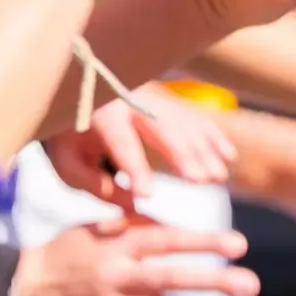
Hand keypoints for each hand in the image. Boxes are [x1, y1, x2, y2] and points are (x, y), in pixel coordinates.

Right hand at [6, 214, 259, 295]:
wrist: (14, 293)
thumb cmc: (61, 254)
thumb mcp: (94, 228)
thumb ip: (133, 226)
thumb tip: (172, 225)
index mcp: (117, 247)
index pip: (169, 241)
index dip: (206, 242)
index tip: (240, 245)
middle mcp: (117, 277)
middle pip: (173, 279)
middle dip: (215, 282)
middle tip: (251, 285)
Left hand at [43, 83, 239, 209]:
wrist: (75, 92)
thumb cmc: (69, 138)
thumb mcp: (68, 166)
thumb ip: (95, 186)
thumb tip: (134, 203)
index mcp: (100, 115)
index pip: (121, 144)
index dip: (135, 169)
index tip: (146, 194)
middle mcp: (130, 100)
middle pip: (162, 126)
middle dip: (182, 154)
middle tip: (200, 181)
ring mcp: (154, 96)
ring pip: (185, 122)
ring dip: (204, 150)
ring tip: (218, 178)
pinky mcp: (169, 100)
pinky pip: (196, 116)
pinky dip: (213, 136)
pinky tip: (228, 157)